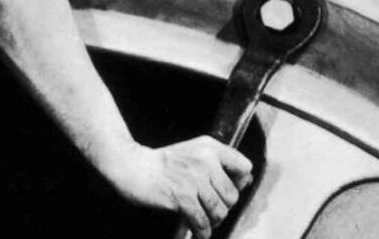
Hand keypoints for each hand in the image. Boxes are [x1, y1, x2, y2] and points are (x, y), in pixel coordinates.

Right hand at [106, 137, 253, 237]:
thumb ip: (219, 164)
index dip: (238, 183)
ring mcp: (193, 178)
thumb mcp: (194, 153)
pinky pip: (202, 222)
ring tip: (202, 221)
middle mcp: (204, 160)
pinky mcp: (181, 196)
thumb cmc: (162, 163)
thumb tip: (246, 181)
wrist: (132, 166)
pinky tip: (197, 231)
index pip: (244, 167)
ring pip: (219, 211)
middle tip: (209, 210)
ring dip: (212, 222)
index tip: (225, 190)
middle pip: (232, 196)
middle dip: (222, 208)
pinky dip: (201, 231)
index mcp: (210, 148)